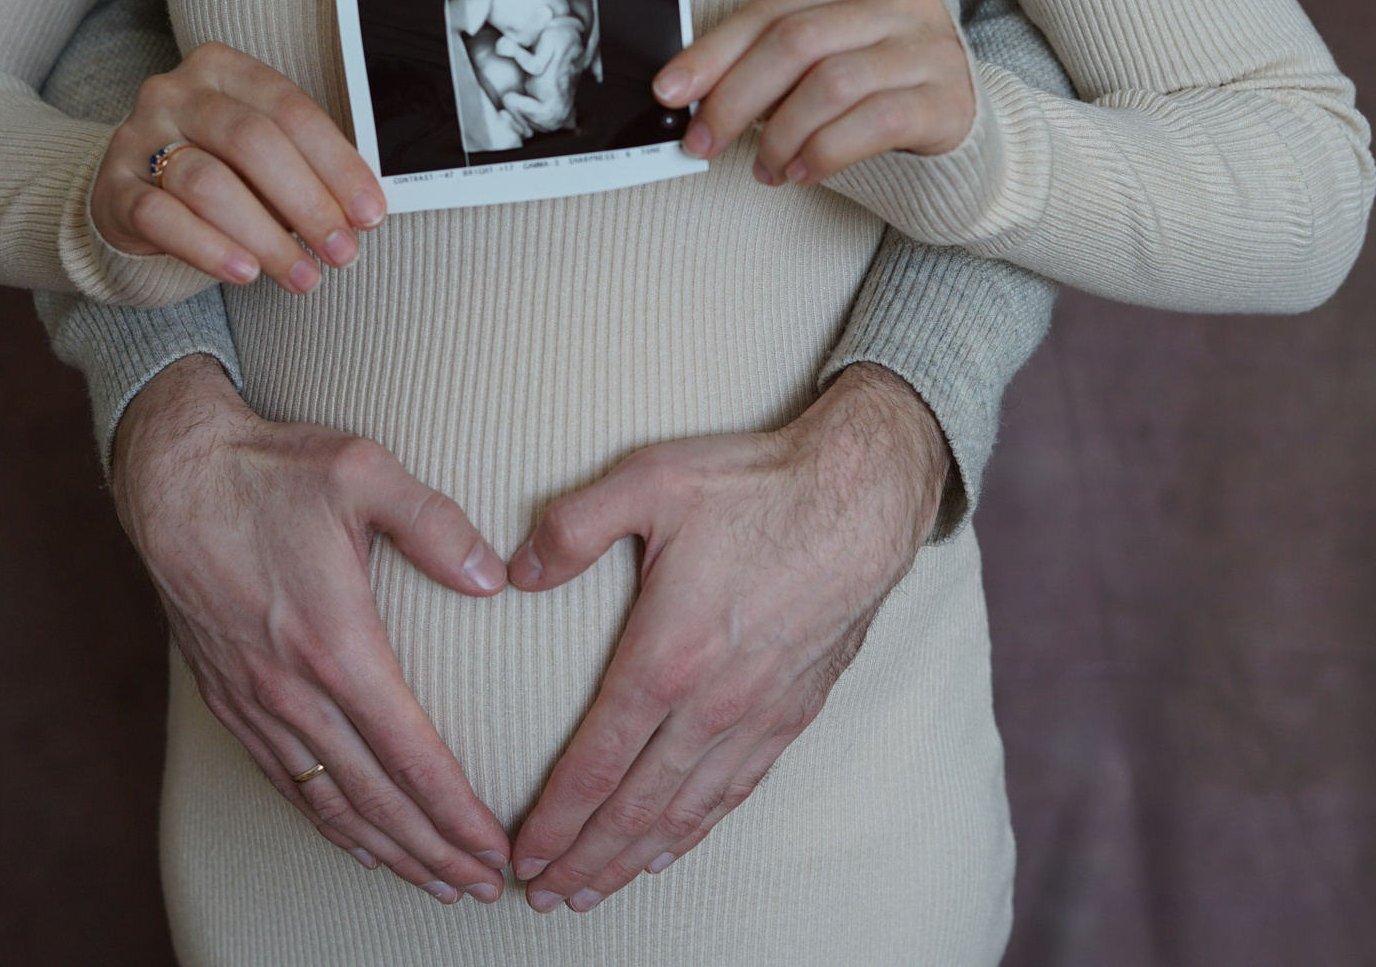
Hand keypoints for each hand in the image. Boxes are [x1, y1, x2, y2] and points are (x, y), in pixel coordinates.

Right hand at [91, 42, 385, 293]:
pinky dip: (209, 248)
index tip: (369, 215)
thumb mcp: (264, 161)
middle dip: (308, 202)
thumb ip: (307, 172)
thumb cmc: (219, 175)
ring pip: (208, 182)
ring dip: (266, 236)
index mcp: (224, 69)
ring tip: (302, 276)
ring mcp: (137, 138)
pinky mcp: (113, 189)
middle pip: (252, 141)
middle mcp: (176, 93)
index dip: (338, 165)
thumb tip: (361, 212)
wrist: (134, 200)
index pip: (291, 110)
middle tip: (342, 252)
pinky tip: (245, 273)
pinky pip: (162, 217)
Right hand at [111, 355, 512, 903]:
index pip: (410, 757)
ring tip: (433, 880)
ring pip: (327, 801)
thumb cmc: (270, 469)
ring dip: (386, 849)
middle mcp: (291, 689)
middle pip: (375, 799)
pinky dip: (326, 822)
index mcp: (335, 644)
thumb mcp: (363, 471)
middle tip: (482, 886)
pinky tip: (356, 840)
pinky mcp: (228, 697)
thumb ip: (436, 524)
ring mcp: (254, 700)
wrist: (169, 473)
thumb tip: (495, 577)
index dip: (456, 814)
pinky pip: (283, 780)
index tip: (496, 850)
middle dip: (433, 851)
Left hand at [504, 363, 948, 911]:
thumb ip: (570, 526)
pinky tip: (672, 846)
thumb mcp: (647, 480)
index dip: (555, 819)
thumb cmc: (754, 484)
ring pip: (686, 809)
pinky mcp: (794, 710)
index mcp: (666, 655)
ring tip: (595, 888)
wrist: (863, 495)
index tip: (522, 854)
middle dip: (585, 857)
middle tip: (543, 895)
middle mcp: (711, 702)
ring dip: (635, 856)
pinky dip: (698, 828)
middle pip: (636, 806)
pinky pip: (737, 788)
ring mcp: (757, 713)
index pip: (596, 762)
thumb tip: (513, 572)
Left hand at [656, 0, 976, 184]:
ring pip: (830, 84)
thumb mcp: (829, 59)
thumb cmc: (880, 88)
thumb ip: (776, 63)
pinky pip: (870, 124)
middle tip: (703, 142)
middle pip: (795, 42)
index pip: (771, 10)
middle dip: (736, 98)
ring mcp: (928, 49)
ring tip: (766, 166)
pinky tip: (801, 172)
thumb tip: (697, 96)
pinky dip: (822, 153)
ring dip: (780, 135)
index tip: (672, 91)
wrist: (963, 123)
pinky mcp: (946, 101)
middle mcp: (899, 2)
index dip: (713, 53)